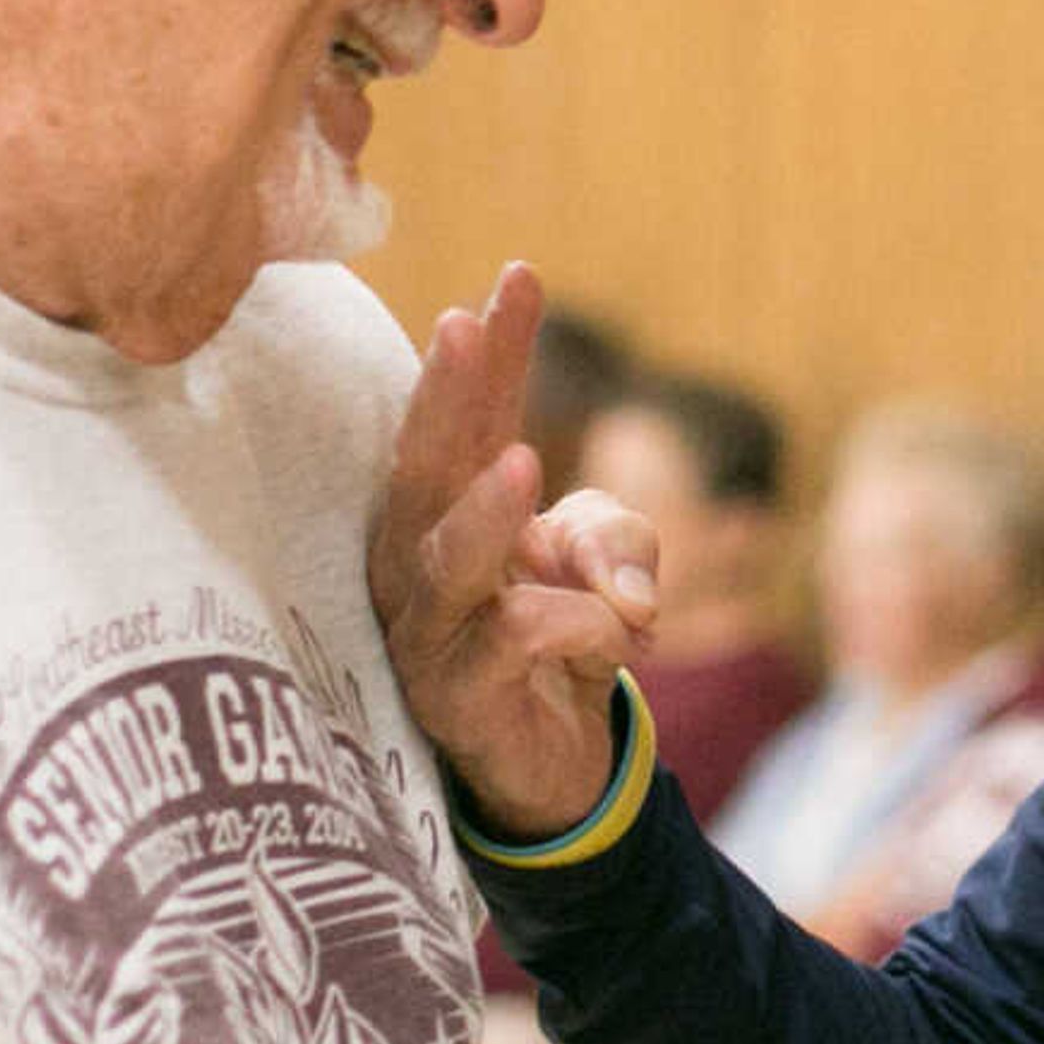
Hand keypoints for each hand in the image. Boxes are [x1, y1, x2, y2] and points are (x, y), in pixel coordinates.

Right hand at [373, 261, 661, 834]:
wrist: (554, 767)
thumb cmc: (562, 646)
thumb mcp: (607, 573)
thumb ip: (614, 541)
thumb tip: (624, 589)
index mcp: (449, 512)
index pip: (469, 418)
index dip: (493, 352)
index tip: (521, 276)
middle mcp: (417, 562)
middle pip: (421, 470)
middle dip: (443, 396)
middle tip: (461, 327)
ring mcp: (424, 631)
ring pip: (443, 561)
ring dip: (483, 510)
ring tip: (522, 461)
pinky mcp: (450, 698)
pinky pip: (515, 641)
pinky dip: (583, 625)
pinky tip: (626, 636)